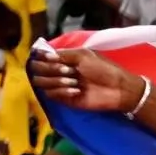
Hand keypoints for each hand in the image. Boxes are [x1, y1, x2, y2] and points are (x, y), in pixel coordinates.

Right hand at [29, 48, 145, 114]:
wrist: (118, 88)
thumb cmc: (105, 69)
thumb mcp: (84, 55)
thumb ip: (63, 54)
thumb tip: (43, 55)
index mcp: (64, 59)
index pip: (41, 58)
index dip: (42, 57)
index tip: (49, 58)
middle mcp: (59, 72)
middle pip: (37, 69)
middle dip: (49, 68)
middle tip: (67, 70)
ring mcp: (61, 86)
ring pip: (40, 82)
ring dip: (55, 80)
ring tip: (74, 81)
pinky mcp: (65, 99)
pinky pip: (51, 95)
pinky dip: (61, 91)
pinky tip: (76, 91)